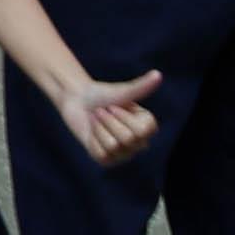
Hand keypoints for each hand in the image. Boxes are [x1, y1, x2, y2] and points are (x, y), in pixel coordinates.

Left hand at [43, 66, 162, 163]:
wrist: (77, 100)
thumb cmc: (102, 95)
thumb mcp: (121, 91)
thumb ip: (141, 87)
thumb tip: (158, 74)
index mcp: (147, 128)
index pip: (142, 130)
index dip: (123, 116)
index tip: (114, 106)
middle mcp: (139, 144)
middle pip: (127, 139)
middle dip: (108, 120)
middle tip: (102, 112)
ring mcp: (123, 154)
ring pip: (112, 146)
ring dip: (98, 128)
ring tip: (96, 121)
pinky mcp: (106, 160)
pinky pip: (100, 154)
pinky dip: (92, 139)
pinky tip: (92, 133)